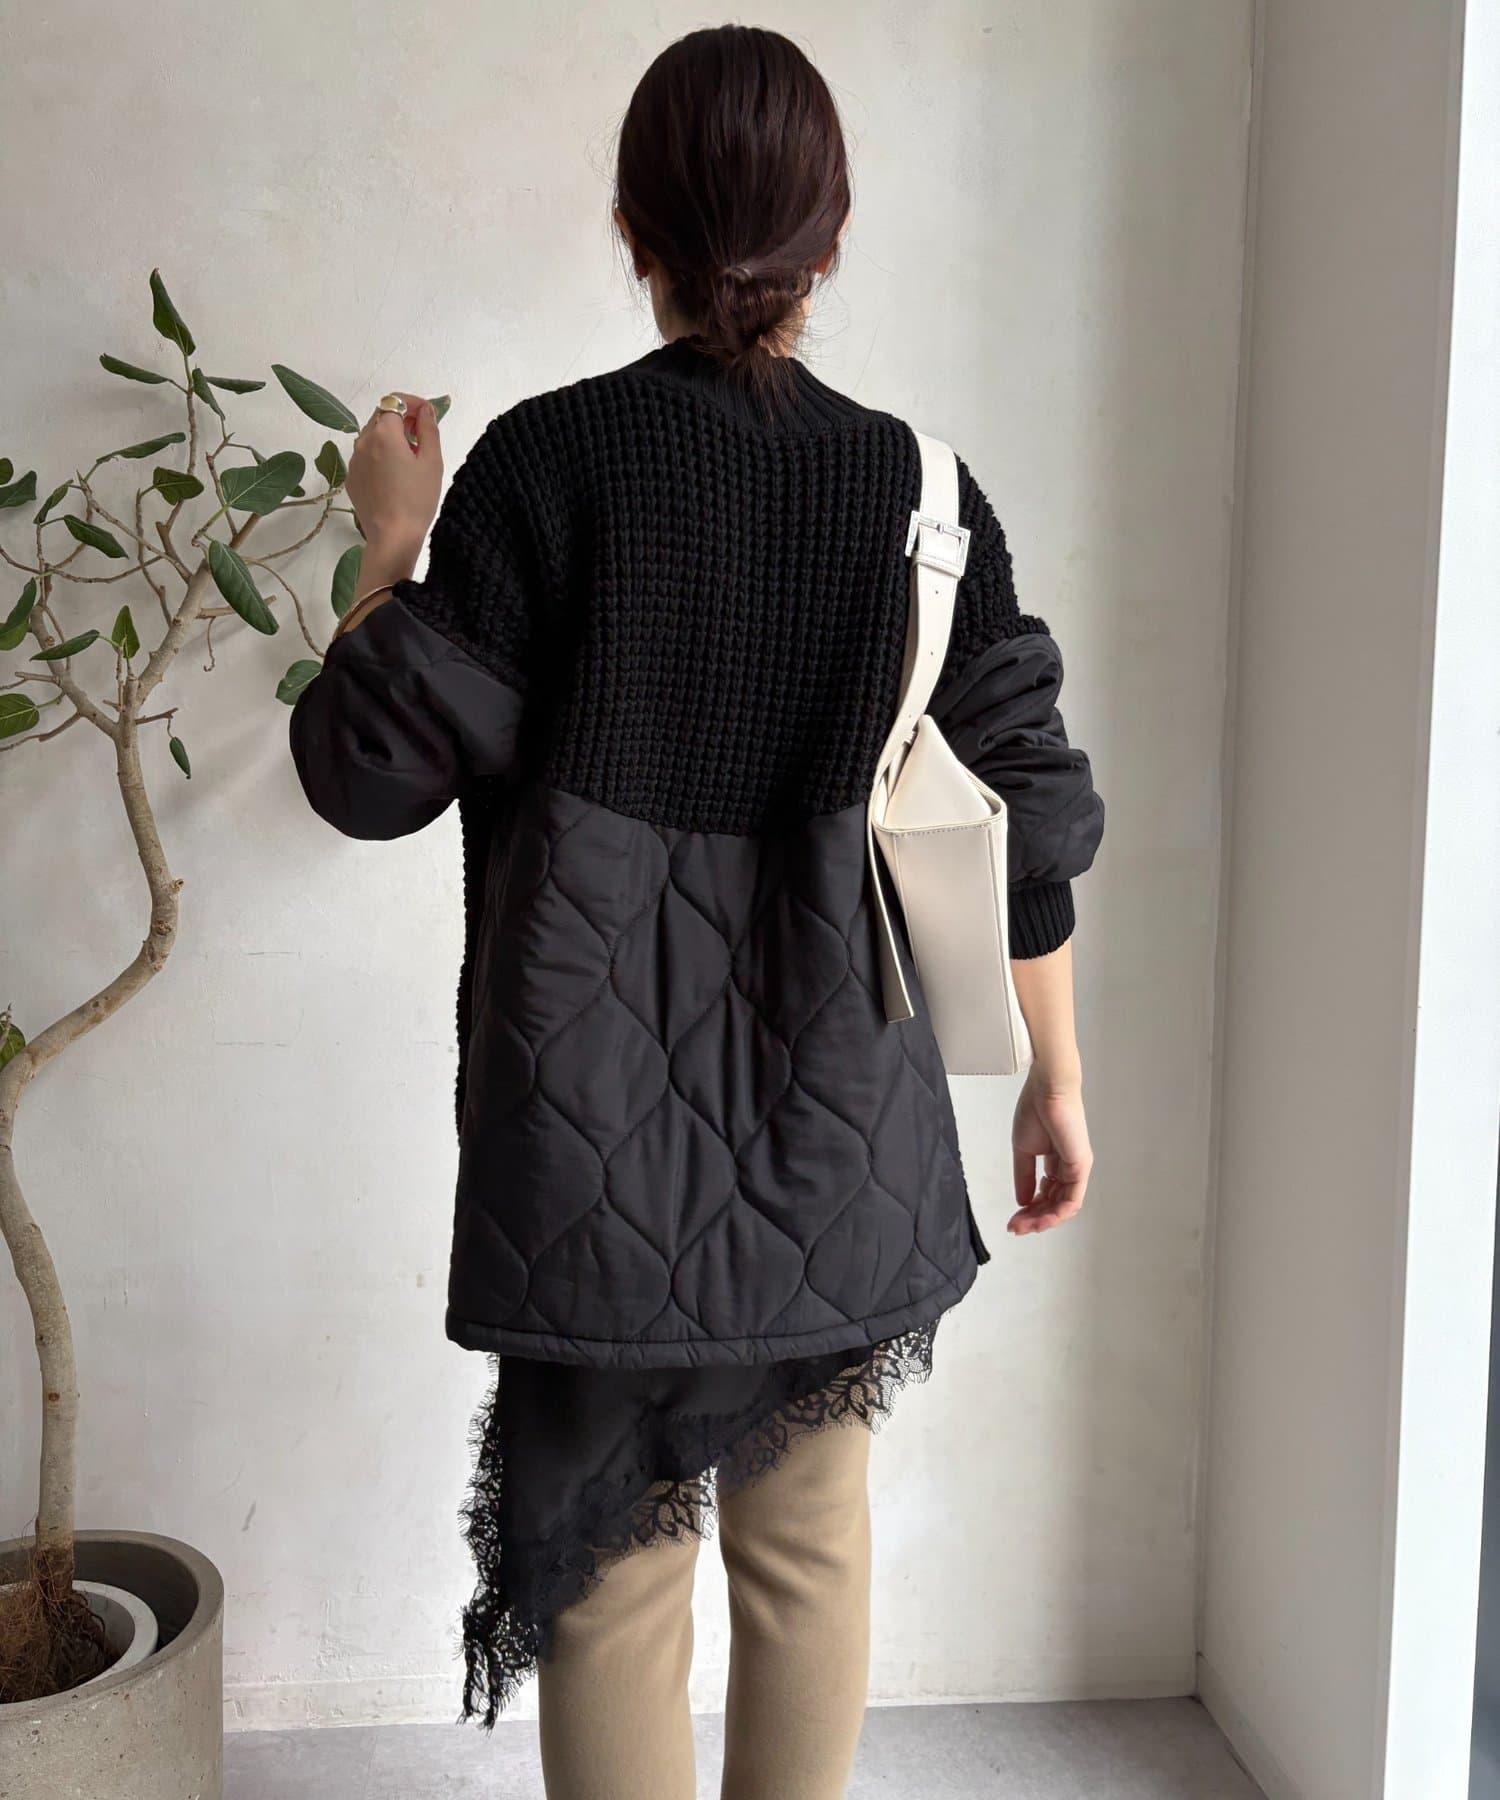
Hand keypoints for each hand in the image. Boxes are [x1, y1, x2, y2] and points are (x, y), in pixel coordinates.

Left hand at [346, 391, 442, 562]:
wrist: (393, 536)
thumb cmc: (417, 500)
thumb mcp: (432, 462)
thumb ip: (429, 429)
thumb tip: (426, 410)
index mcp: (384, 434)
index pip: (395, 401)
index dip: (412, 402)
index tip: (427, 412)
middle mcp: (363, 441)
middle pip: (381, 416)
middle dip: (401, 418)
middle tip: (421, 435)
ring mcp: (354, 460)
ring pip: (372, 436)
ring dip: (390, 437)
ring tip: (410, 458)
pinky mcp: (352, 478)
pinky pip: (366, 456)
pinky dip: (380, 455)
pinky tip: (395, 475)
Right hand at [1009, 1064, 1092, 1235]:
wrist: (1046, 1089)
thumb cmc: (1035, 1110)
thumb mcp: (1023, 1150)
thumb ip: (1024, 1176)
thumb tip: (1022, 1201)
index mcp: (1057, 1162)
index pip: (1045, 1194)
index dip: (1029, 1210)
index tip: (1011, 1219)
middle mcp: (1070, 1168)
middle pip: (1053, 1204)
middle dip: (1033, 1219)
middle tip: (1014, 1228)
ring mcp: (1077, 1169)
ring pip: (1063, 1207)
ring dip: (1042, 1220)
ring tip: (1022, 1227)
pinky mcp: (1081, 1167)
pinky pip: (1072, 1200)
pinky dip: (1056, 1214)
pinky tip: (1038, 1219)